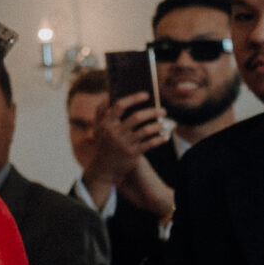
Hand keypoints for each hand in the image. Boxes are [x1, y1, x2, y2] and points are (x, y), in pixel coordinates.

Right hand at [93, 95, 175, 218]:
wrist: (103, 169)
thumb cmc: (103, 144)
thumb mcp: (98, 128)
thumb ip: (101, 111)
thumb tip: (109, 95)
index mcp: (106, 123)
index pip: (120, 105)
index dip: (134, 98)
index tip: (147, 95)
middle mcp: (114, 132)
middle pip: (137, 117)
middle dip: (153, 112)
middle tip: (163, 110)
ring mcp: (124, 143)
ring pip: (146, 130)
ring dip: (158, 125)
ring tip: (164, 124)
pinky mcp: (133, 154)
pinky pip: (151, 143)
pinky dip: (160, 139)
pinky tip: (165, 136)